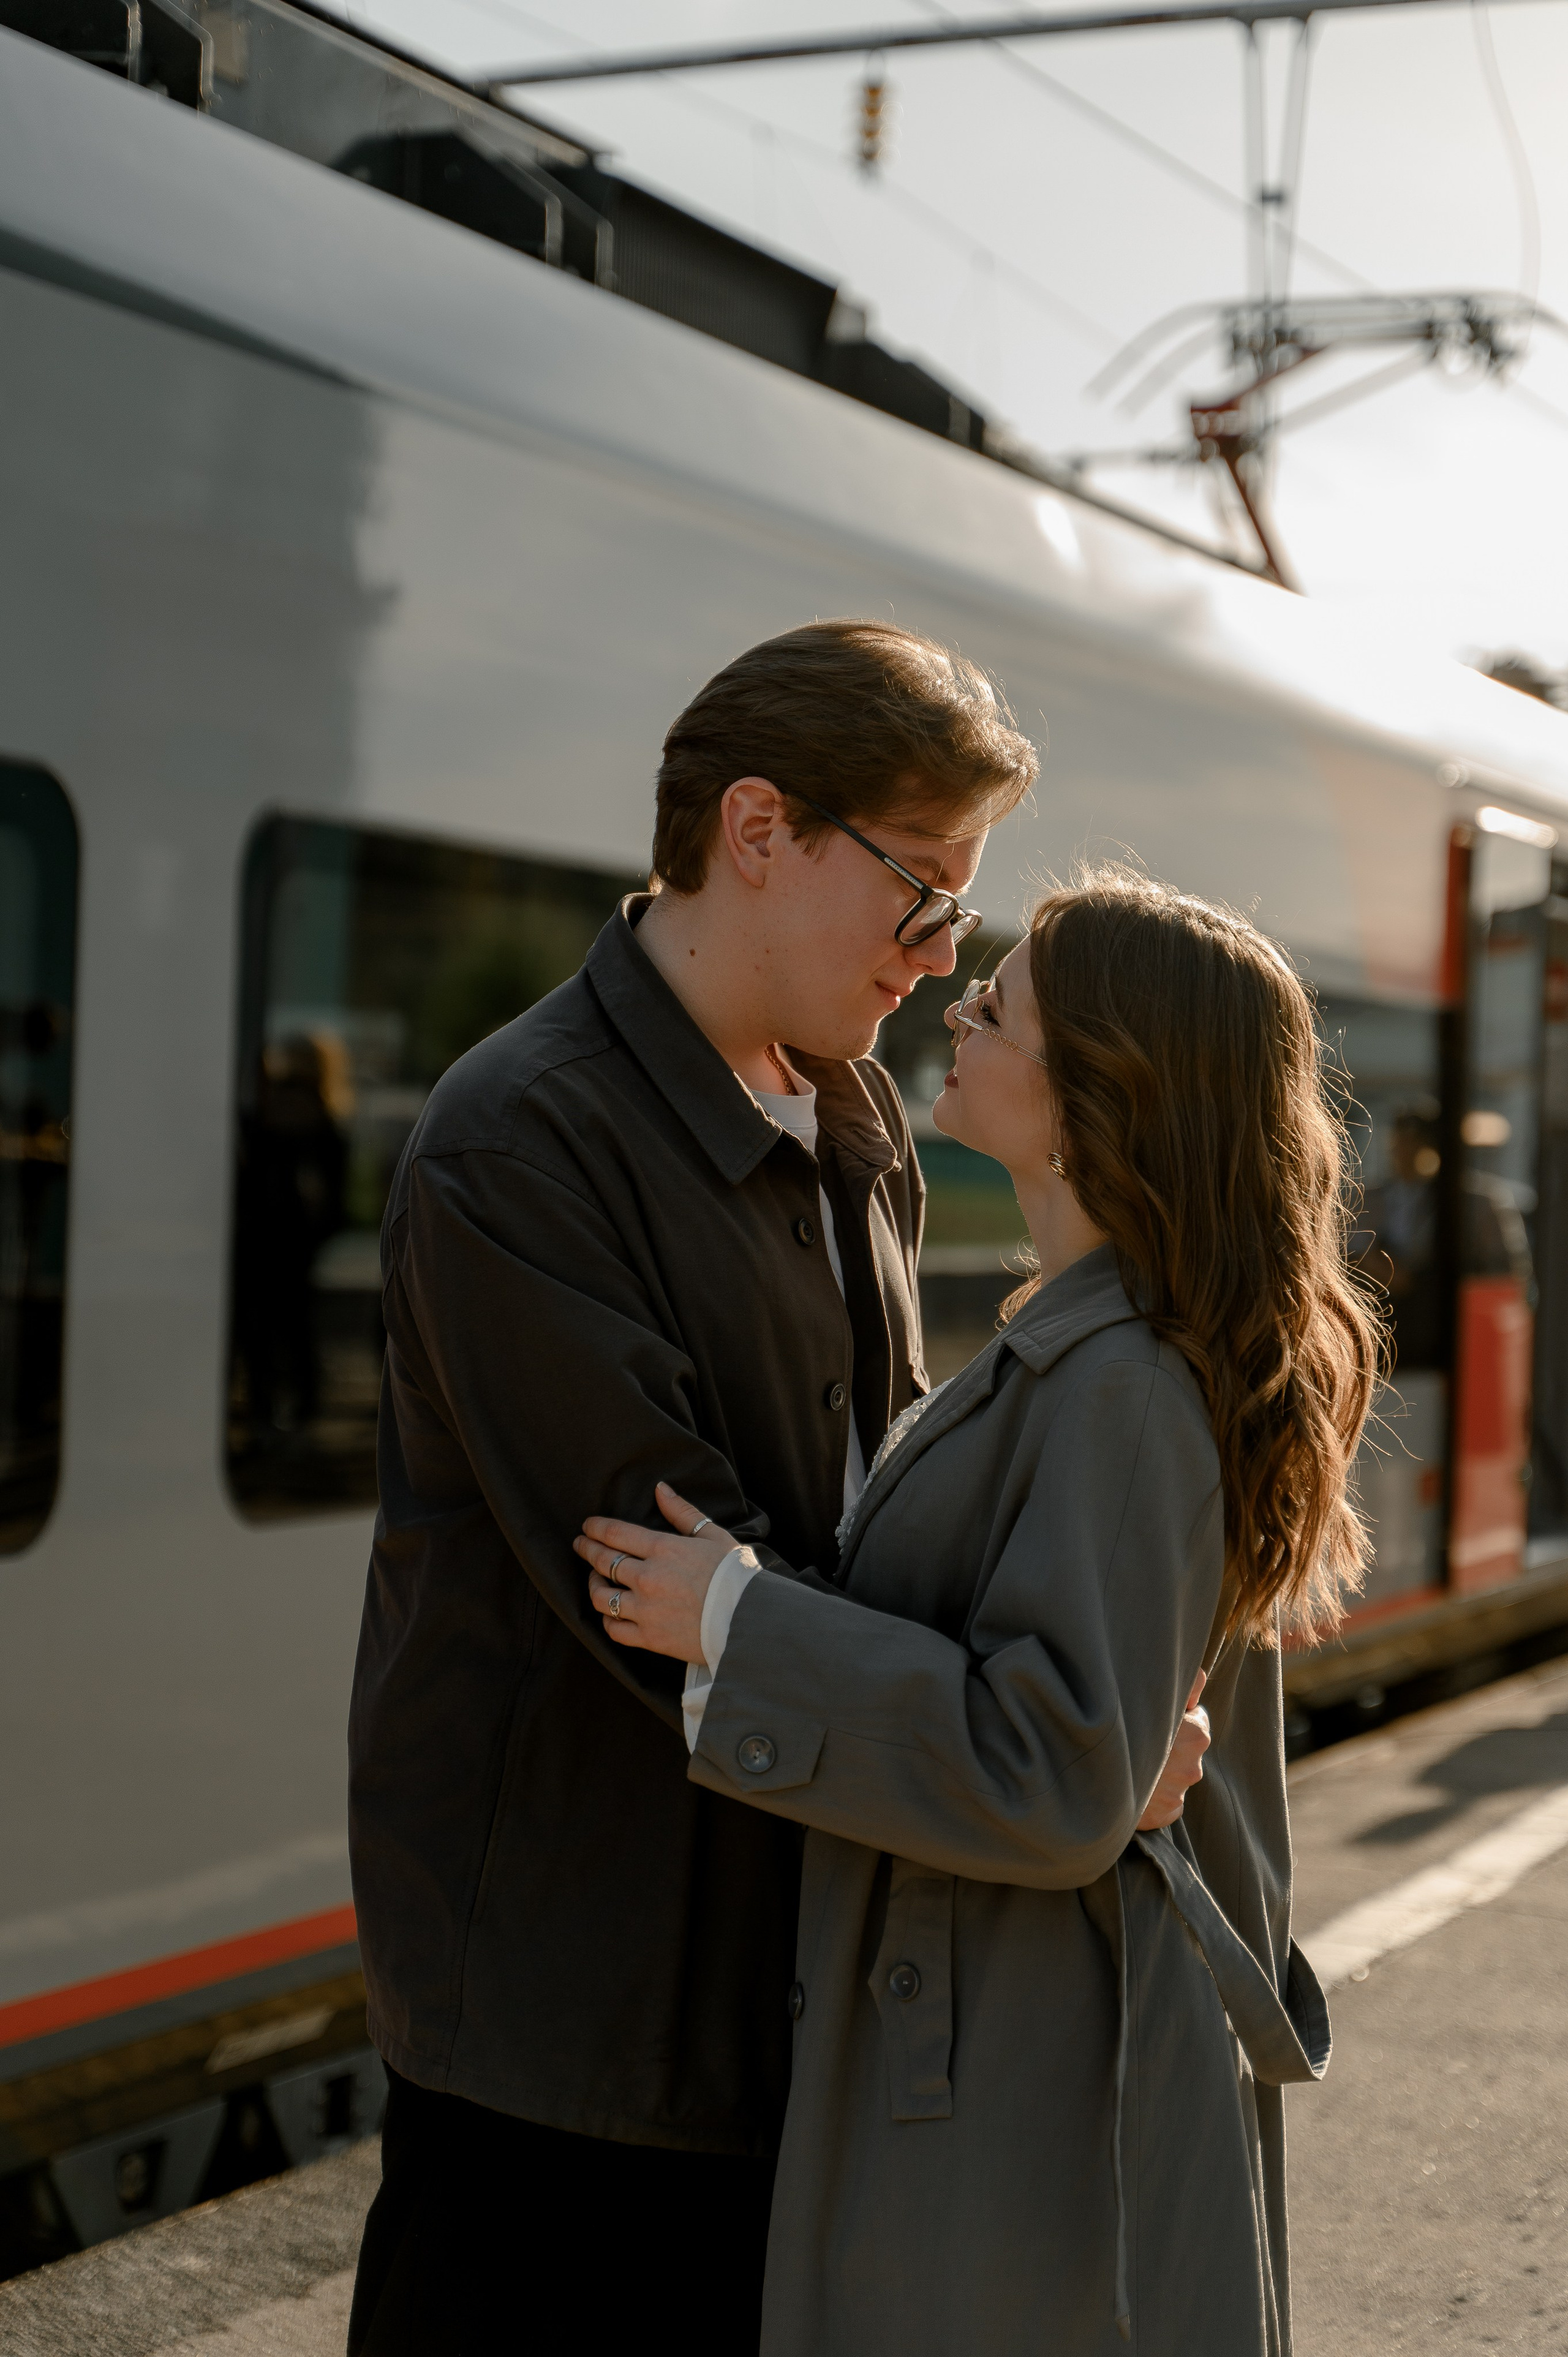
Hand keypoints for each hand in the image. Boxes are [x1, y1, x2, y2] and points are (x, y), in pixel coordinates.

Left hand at [575, 1482, 737, 1661]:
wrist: (749, 1622)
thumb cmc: (735, 1576)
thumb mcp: (713, 1536)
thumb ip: (682, 1512)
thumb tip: (660, 1489)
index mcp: (663, 1549)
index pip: (616, 1534)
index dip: (596, 1528)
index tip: (587, 1527)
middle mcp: (647, 1578)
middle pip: (603, 1561)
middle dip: (587, 1550)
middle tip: (580, 1545)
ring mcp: (645, 1610)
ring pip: (601, 1596)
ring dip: (593, 1585)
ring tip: (594, 1580)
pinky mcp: (649, 1638)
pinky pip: (614, 1629)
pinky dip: (607, 1619)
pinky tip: (610, 1612)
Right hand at [1137, 1672, 1209, 1830]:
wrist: (1092, 1777)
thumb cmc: (1123, 1725)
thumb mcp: (1154, 1694)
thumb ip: (1186, 1683)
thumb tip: (1201, 1678)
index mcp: (1197, 1734)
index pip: (1198, 1718)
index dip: (1180, 1715)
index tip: (1159, 1717)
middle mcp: (1193, 1767)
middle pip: (1187, 1748)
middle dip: (1171, 1743)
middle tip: (1142, 1738)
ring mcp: (1178, 1793)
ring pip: (1176, 1775)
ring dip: (1162, 1770)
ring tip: (1133, 1760)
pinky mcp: (1165, 1814)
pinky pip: (1167, 1801)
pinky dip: (1155, 1796)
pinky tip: (1136, 1784)